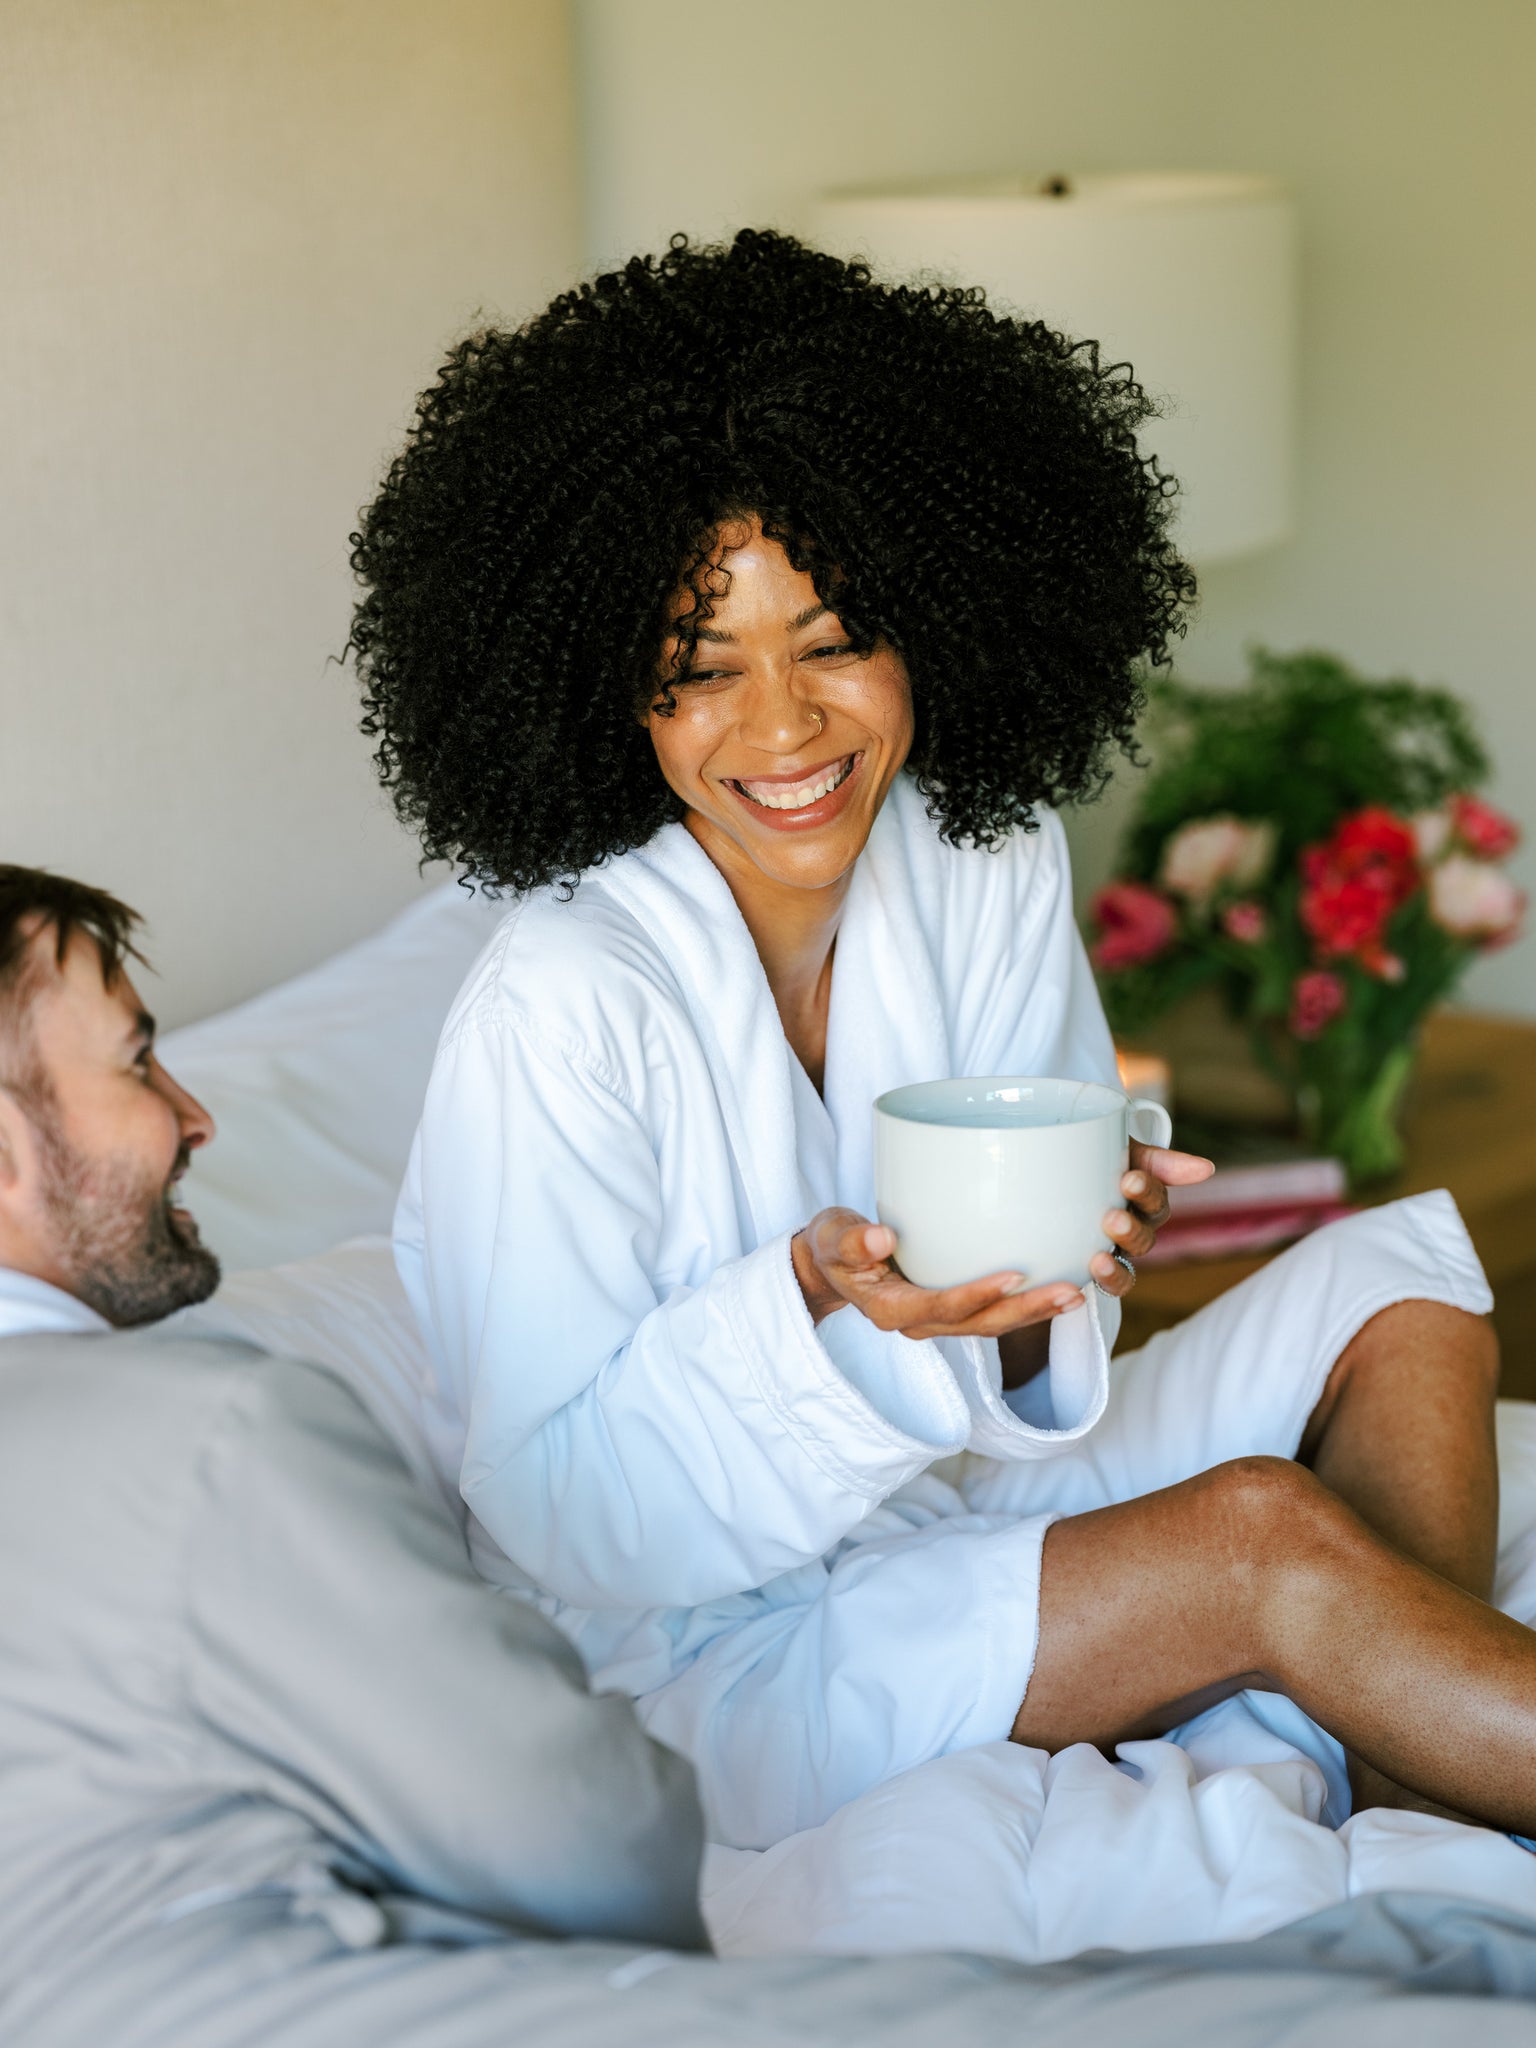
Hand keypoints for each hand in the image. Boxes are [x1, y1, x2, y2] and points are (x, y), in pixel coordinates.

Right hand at [792, 1207, 1084, 1341]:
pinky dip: (1025, 1304)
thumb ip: (853, 1240)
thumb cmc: (833, 1245)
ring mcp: (938, 1321)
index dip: (979, 1294)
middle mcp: (921, 1324)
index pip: (942, 1306)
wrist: (831, 1264)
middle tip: (1071, 1291)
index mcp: (894, 1310)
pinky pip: (993, 1313)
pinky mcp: (951, 1310)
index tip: (1016, 1273)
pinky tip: (1058, 1284)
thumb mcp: (833, 1237)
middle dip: (1026, 1311)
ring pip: (993, 1325)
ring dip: (1036, 1312)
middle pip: (980, 1324)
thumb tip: (883, 1237)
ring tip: (1078, 1294)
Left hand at [1089, 1141, 1214, 1298]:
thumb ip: (1161, 1162)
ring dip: (1116, 1267)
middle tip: (1112, 1219)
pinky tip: (1085, 1277)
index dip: (1146, 1193)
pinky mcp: (1094, 1270)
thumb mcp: (1122, 1152)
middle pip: (1144, 1239)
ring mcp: (1114, 1252)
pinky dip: (1104, 1283)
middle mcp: (1135, 1229)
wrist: (1055, 1166)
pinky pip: (1108, 1286)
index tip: (1129, 1180)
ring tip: (1099, 1259)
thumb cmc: (1094, 1156)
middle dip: (1130, 1230)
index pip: (1154, 1201)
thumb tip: (1207, 1169)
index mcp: (1144, 1200)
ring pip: (1127, 1269)